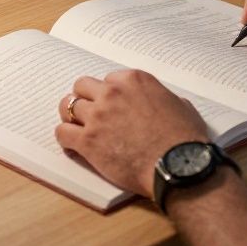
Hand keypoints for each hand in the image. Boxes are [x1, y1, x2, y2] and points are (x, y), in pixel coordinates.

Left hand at [54, 69, 207, 198]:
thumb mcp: (180, 105)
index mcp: (133, 80)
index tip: (110, 105)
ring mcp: (98, 116)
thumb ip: (163, 97)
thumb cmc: (184, 138)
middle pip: (82, 86)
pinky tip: (73, 146)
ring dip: (70, 116)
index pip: (107, 79)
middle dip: (85, 99)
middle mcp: (112, 93)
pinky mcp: (88, 141)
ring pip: (67, 106)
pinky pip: (62, 133)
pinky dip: (64, 139)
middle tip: (90, 114)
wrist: (178, 166)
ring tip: (76, 128)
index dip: (107, 94)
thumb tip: (163, 102)